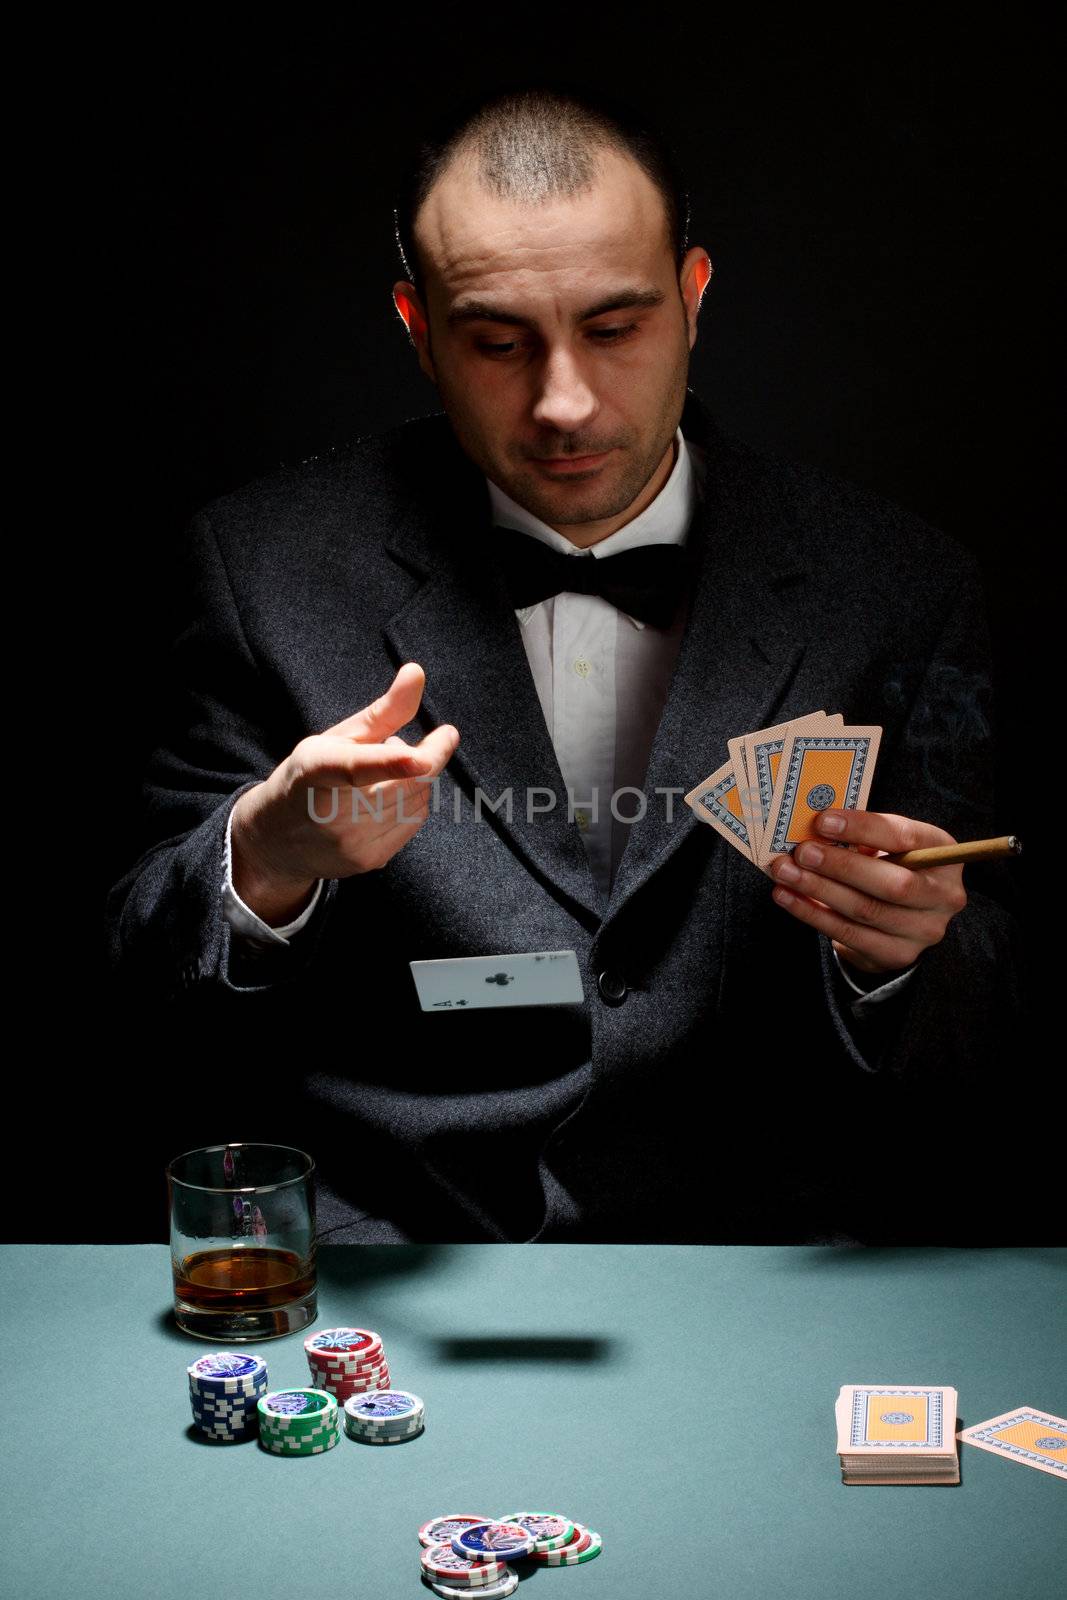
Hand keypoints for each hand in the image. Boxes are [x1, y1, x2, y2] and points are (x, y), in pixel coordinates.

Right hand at [231, 662, 458, 921]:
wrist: (276, 840)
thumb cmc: (309, 776)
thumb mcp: (336, 738)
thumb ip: (384, 710)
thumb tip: (417, 672)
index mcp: (316, 770)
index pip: (356, 768)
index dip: (391, 763)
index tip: (421, 756)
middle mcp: (332, 813)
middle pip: (406, 783)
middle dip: (423, 756)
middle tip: (408, 742)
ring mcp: (352, 843)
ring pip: (417, 800)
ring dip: (415, 779)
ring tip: (382, 776)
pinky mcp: (369, 861)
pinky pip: (415, 821)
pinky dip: (412, 802)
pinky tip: (384, 799)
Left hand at [768, 810, 967, 974]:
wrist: (902, 918)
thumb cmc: (891, 866)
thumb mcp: (889, 845)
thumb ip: (863, 836)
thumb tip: (817, 827)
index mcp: (944, 854)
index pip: (905, 838)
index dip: (862, 828)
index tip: (823, 821)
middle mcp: (944, 895)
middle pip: (892, 884)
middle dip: (841, 867)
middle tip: (802, 852)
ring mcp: (924, 930)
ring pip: (865, 910)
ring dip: (819, 890)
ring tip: (786, 873)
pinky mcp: (897, 954)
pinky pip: (848, 934)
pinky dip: (812, 914)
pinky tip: (787, 897)